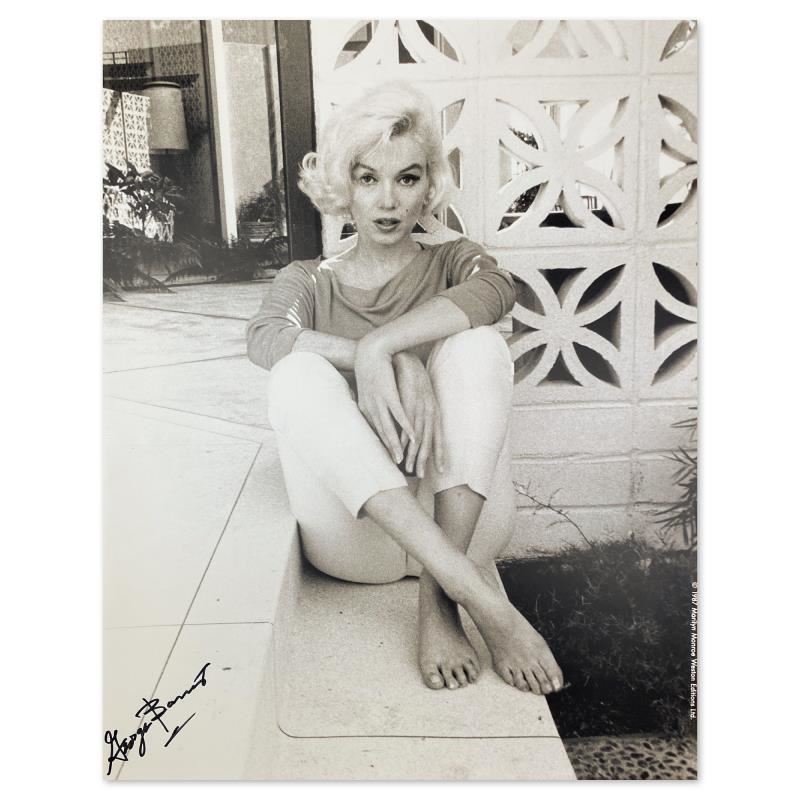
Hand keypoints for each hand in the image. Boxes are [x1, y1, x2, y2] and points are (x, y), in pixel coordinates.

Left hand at [354, 334, 414, 464]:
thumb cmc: (371, 369)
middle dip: (390, 453)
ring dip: (396, 445)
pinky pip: (398, 414)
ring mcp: (379, 402)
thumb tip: (371, 413)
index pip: (376, 433)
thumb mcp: (367, 390)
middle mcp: (371, 409)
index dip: (383, 448)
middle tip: (397, 468)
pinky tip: (412, 435)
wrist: (372, 350)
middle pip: (382, 436)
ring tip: (402, 460)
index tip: (389, 461)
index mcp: (366, 409)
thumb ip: (369, 404)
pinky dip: (405, 426)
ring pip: (388, 429)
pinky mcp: (388, 394)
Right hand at [393, 351, 443, 477]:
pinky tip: (403, 448)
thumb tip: (419, 431)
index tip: (440, 470)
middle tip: (422, 475)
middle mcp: (429, 413)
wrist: (407, 362)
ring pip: (418, 436)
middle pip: (429, 441)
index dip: (439, 454)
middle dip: (425, 459)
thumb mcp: (420, 401)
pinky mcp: (409, 404)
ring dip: (413, 453)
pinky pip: (408, 424)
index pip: (438, 438)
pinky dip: (406, 437)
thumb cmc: (413, 382)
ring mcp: (419, 409)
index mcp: (433, 413)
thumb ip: (420, 417)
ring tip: (408, 467)